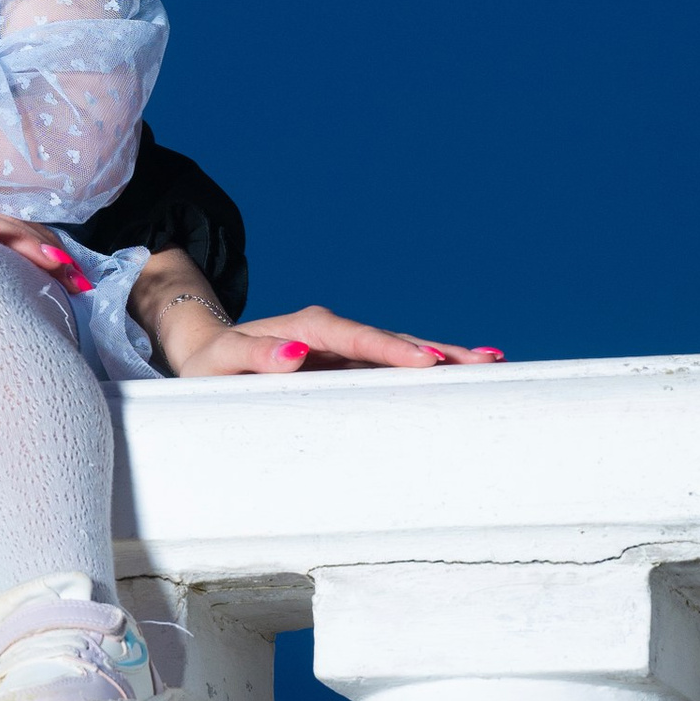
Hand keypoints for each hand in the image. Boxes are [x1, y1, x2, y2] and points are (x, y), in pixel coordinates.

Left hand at [131, 253, 502, 378]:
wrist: (209, 353)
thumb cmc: (212, 363)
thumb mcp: (220, 362)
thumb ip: (255, 356)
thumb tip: (295, 351)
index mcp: (307, 328)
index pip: (357, 338)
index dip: (392, 350)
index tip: (426, 363)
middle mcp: (334, 331)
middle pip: (392, 341)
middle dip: (437, 351)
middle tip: (483, 362)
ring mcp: (346, 347)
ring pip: (401, 351)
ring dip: (444, 358)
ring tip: (490, 364)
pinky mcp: (350, 364)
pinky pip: (393, 367)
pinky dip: (428, 369)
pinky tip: (462, 372)